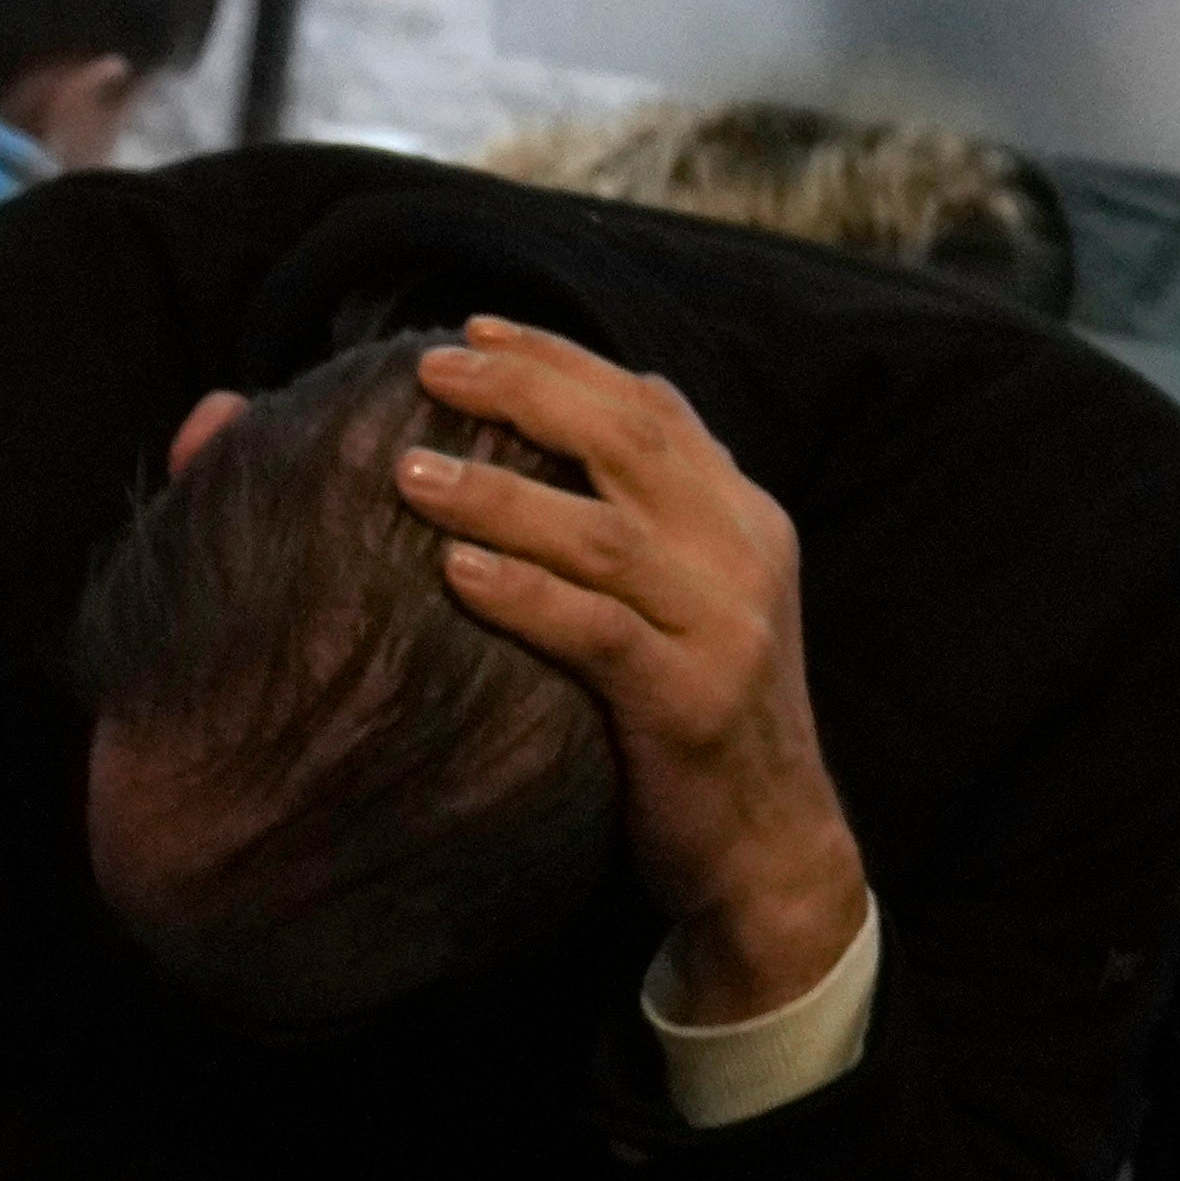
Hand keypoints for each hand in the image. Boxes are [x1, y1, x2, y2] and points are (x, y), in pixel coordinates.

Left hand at [407, 320, 864, 1012]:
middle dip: (524, 393)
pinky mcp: (690, 702)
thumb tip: (593, 413)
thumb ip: (652, 516)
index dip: (562, 359)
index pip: (651, 405)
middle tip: (430, 369)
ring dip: (501, 495)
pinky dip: (526, 594)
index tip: (473, 331)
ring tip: (409, 472)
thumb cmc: (697, 723)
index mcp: (740, 516)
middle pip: (627, 441)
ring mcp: (723, 626)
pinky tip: (455, 573)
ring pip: (604, 533)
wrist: (769, 849)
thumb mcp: (691, 600)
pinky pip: (598, 632)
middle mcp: (741, 552)